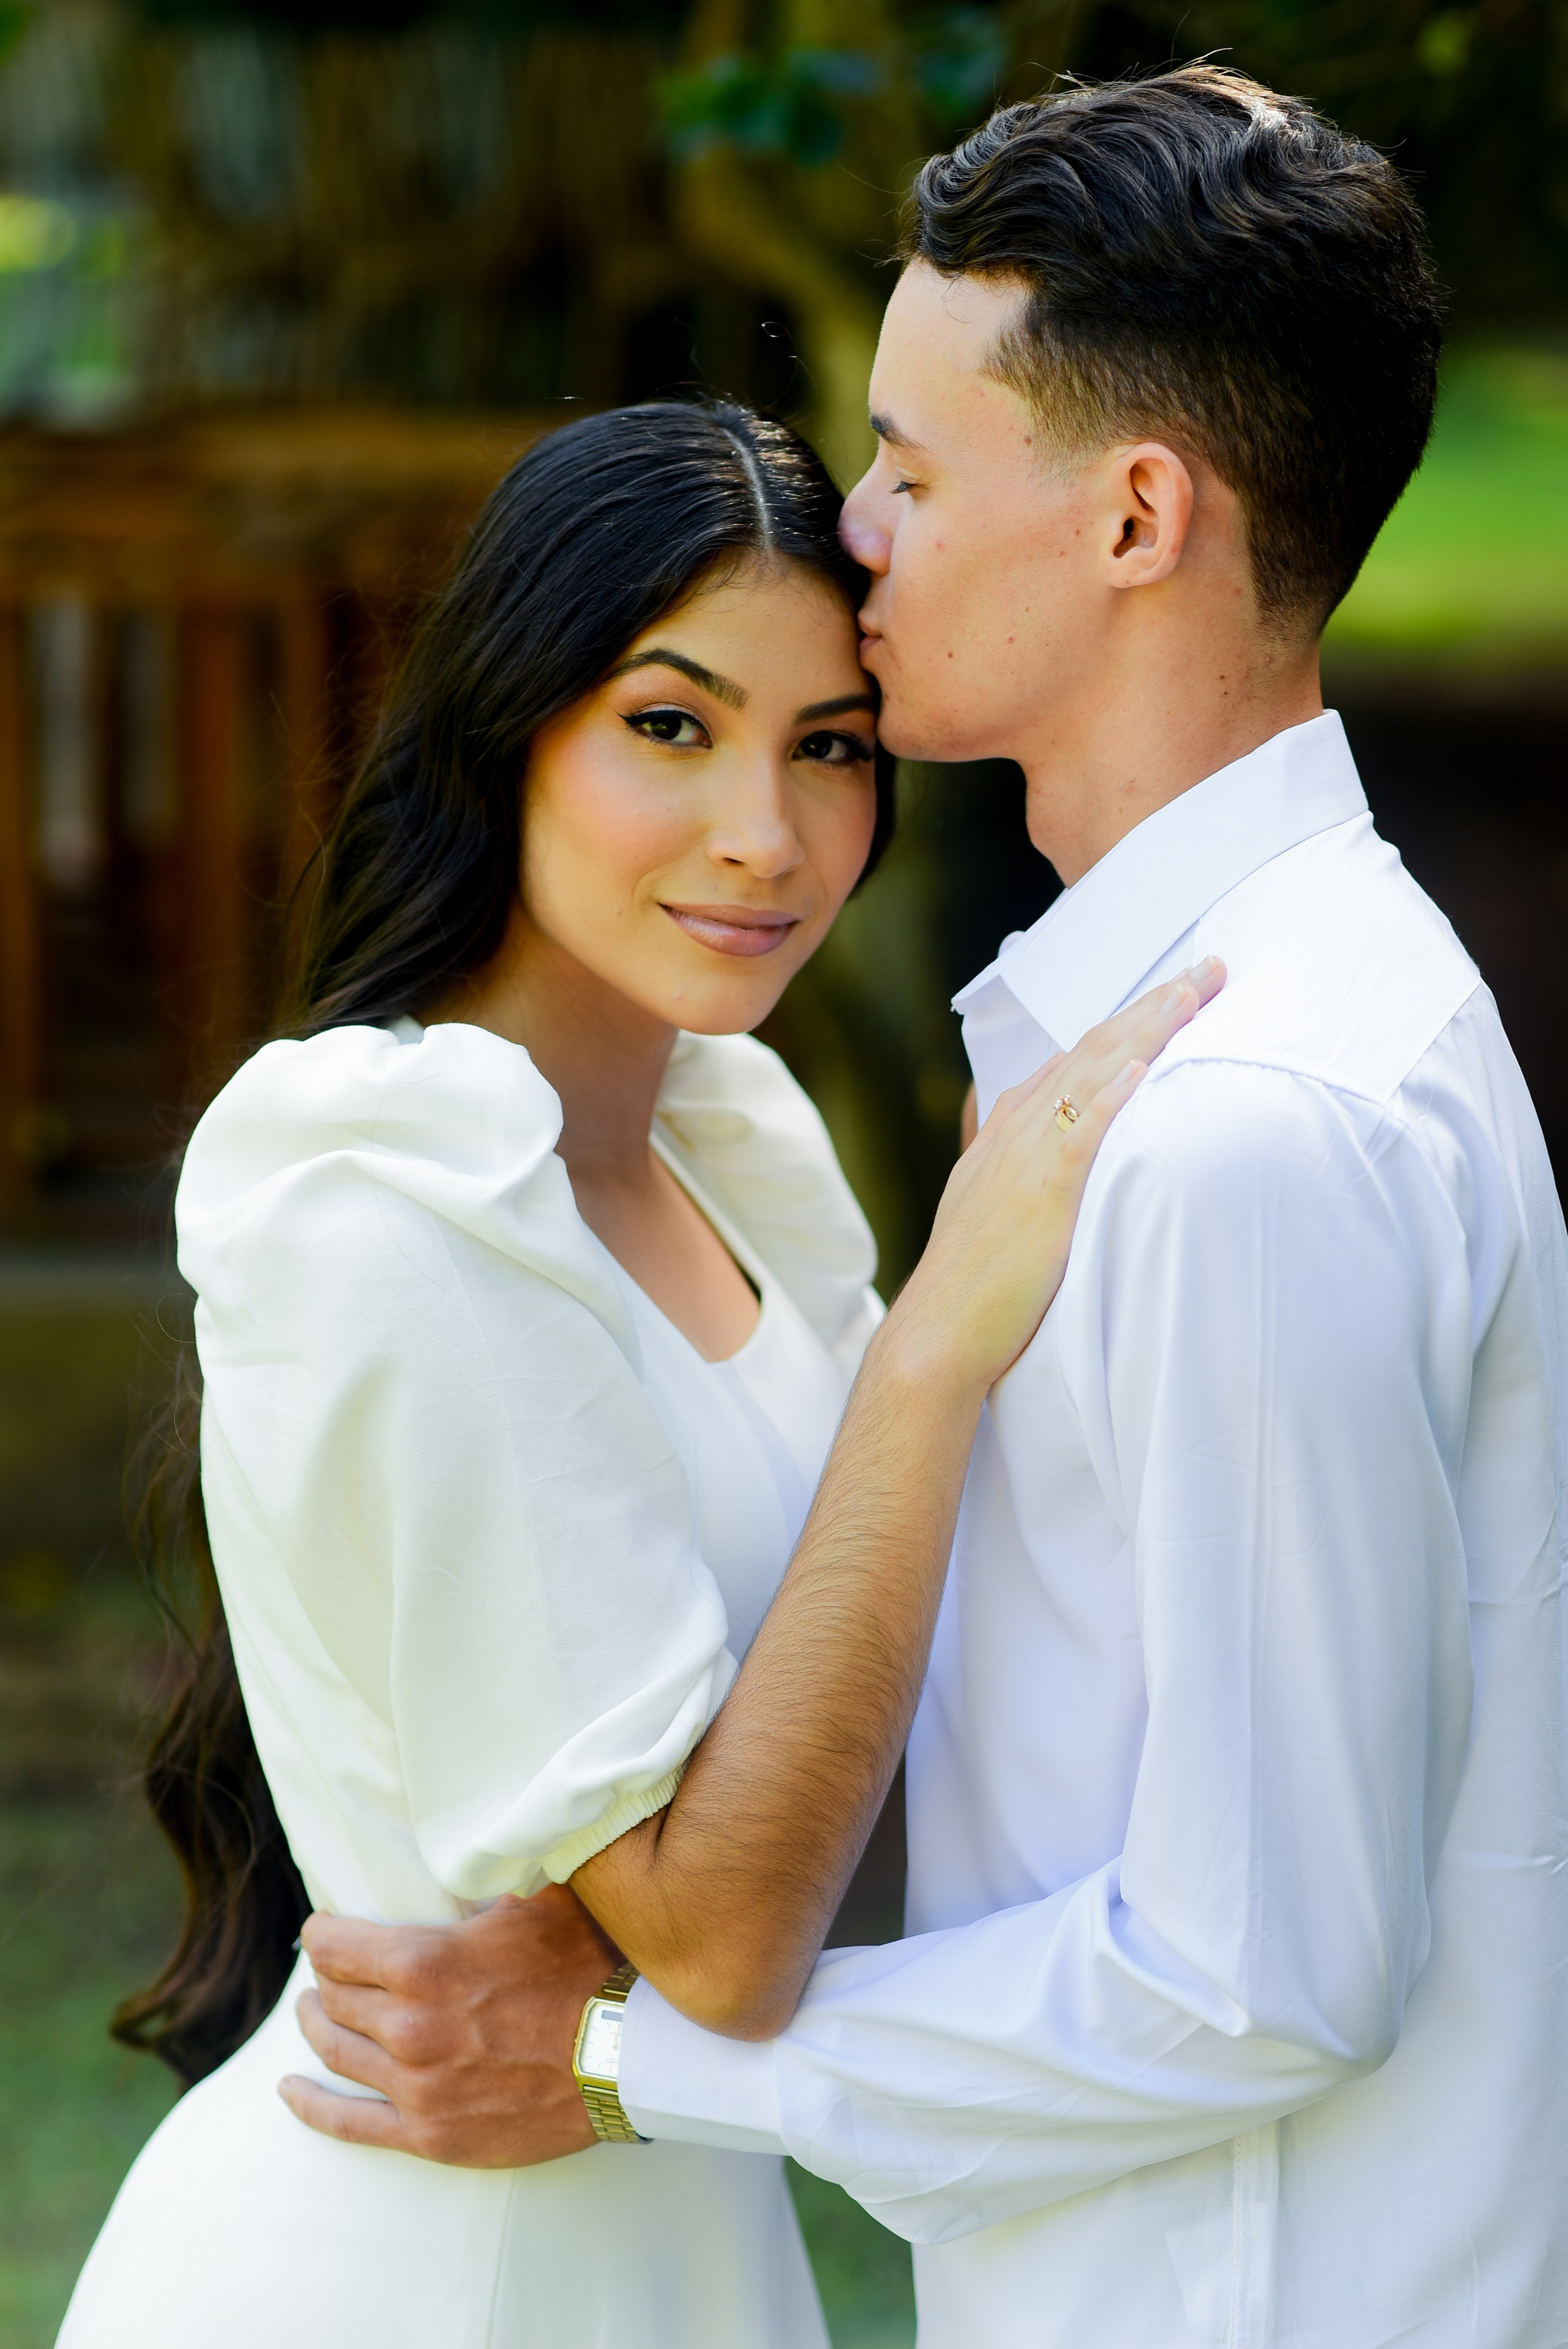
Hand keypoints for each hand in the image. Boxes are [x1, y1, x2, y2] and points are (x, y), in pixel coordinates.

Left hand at [278, 1883, 620, 2166]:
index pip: (336, 1945)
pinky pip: (349, 2123)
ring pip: (336, 2051)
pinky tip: (288, 2090)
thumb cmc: (587, 1967)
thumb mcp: (534, 1900)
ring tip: (312, 2012)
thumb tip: (467, 1843)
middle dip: (327, 1976)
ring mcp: (415, 2087)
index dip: (323, 1932)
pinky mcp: (430, 2134)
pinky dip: (311, 2105)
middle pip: (335, 1996)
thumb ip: (485, 1881)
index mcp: (423, 1963)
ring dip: (317, 2026)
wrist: (628, 2055)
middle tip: (331, 1967)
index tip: (324, 1926)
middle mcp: (407, 2026)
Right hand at [885, 958, 1224, 1399]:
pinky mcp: (1039, 1195)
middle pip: (1093, 1050)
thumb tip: (1067, 1154)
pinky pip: (1079, 1135)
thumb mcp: (996, 1213)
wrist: (937, 1333)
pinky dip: (1109, 1096)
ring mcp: (1025, 1159)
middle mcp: (1016, 1133)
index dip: (1127, 1022)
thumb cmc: (972, 1286)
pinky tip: (1142, 1067)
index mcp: (1008, 1134)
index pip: (1076, 1059)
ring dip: (1144, 1029)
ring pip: (1091, 1075)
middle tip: (1207, 968)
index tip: (1172, 994)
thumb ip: (1028, 1175)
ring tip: (1192, 992)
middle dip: (1152, 1005)